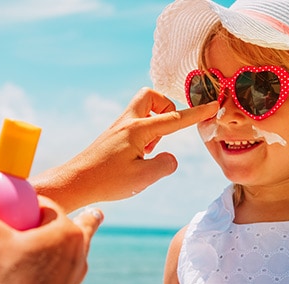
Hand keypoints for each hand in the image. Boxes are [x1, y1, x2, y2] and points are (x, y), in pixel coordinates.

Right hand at [0, 185, 102, 283]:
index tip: (13, 209)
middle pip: (71, 227)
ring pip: (70, 252)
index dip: (29, 204)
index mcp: (66, 232)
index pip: (47, 206)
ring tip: (68, 240)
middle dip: (69, 220)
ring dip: (64, 245)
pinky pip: (62, 274)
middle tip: (64, 219)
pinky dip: (55, 269)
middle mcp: (77, 253)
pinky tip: (43, 273)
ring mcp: (73, 276)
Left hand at [30, 87, 218, 210]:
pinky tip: (139, 155)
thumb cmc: (107, 180)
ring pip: (143, 108)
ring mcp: (119, 127)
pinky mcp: (114, 135)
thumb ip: (165, 165)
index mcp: (138, 129)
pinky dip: (145, 132)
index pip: (175, 118)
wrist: (75, 182)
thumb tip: (170, 157)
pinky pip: (135, 122)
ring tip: (150, 150)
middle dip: (166, 107)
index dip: (197, 113)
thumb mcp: (143, 178)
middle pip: (151, 96)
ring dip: (155, 123)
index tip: (213, 105)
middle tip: (167, 131)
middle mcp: (128, 122)